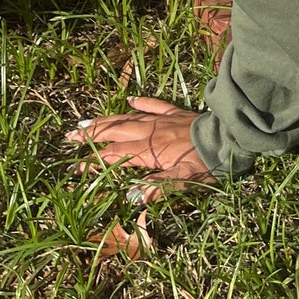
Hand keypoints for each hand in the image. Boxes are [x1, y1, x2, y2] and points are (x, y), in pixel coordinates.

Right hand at [65, 97, 212, 196]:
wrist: (228, 138)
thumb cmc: (206, 164)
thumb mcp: (183, 181)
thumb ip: (157, 189)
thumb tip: (131, 198)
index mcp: (149, 151)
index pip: (114, 156)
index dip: (94, 162)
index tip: (75, 168)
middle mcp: (150, 132)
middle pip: (115, 132)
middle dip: (92, 135)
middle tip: (70, 136)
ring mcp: (162, 120)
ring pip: (128, 118)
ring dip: (107, 120)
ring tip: (88, 121)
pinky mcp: (175, 112)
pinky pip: (154, 105)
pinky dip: (141, 102)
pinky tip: (130, 99)